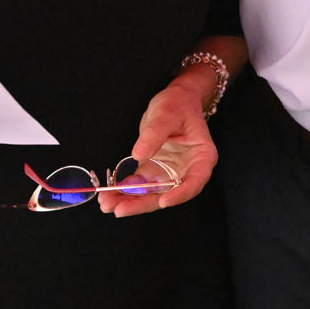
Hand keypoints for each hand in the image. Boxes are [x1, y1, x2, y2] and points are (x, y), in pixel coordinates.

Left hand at [103, 73, 216, 217]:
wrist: (174, 100)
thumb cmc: (178, 104)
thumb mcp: (166, 114)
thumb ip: (154, 135)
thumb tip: (138, 155)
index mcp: (202, 157)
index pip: (194, 182)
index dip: (180, 194)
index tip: (162, 201)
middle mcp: (188, 170)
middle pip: (168, 193)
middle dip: (143, 203)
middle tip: (120, 209)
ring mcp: (170, 173)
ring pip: (152, 194)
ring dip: (130, 201)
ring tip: (107, 204)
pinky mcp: (155, 171)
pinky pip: (141, 186)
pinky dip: (126, 191)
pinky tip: (109, 195)